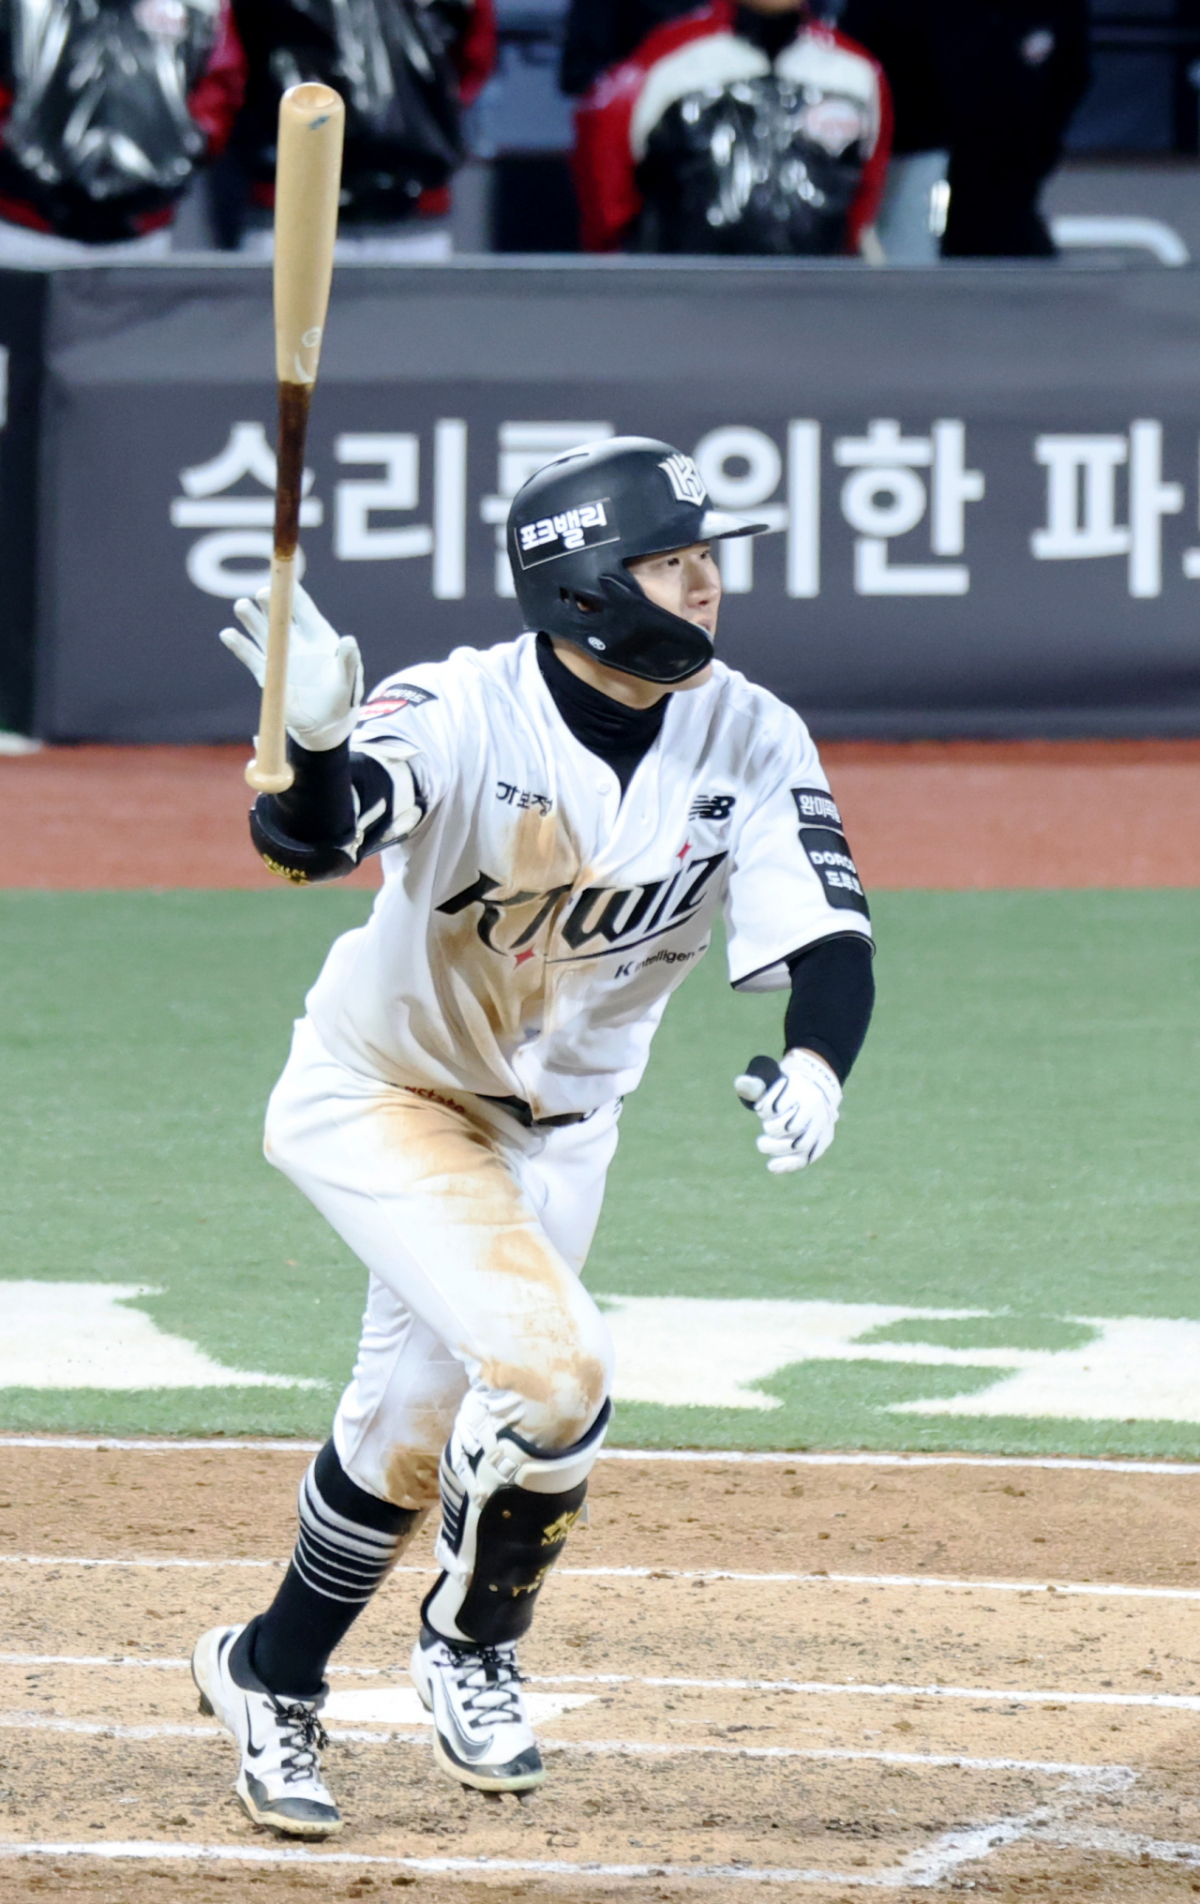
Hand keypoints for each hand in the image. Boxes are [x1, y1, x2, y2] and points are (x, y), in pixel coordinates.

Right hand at [220, 582, 363, 751]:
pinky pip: (252, 658)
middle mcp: (297, 643)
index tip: (285, 580)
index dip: (295, 595)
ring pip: (263, 633)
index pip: (305, 610)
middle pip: (281, 618)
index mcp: (319, 638)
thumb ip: (349, 661)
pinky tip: (229, 634)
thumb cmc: (342, 699)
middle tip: (261, 593)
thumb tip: (348, 640)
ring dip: (252, 620)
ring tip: (241, 606)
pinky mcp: (268, 675)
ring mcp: (281, 658)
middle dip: (271, 605)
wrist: (325, 726)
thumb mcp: (349, 681)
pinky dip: (240, 646)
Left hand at [733, 1049, 841, 1175]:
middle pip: (789, 1128)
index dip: (764, 1111)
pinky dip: (786, 1165)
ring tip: (763, 1143)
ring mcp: (823, 1125)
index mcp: (802, 1087)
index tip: (763, 1107)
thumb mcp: (770, 1084)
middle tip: (766, 1126)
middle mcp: (817, 1107)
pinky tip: (772, 1166)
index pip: (775, 1107)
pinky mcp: (823, 1141)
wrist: (813, 1094)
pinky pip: (805, 1158)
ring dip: (775, 1148)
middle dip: (771, 1129)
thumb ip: (753, 1086)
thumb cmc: (785, 1091)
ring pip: (798, 1146)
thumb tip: (740, 1083)